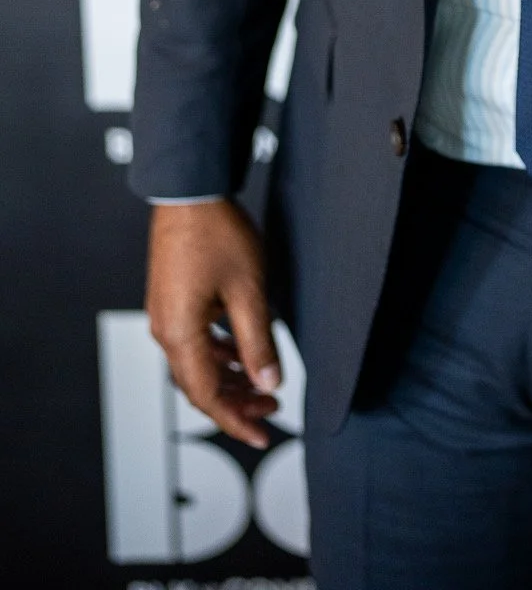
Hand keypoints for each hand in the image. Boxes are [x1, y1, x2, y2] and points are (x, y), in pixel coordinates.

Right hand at [146, 200, 281, 448]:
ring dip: (229, 378)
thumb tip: (269, 383)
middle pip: (200, 385)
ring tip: (263, 384)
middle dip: (236, 403)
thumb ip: (259, 342)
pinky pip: (193, 342)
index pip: (207, 396)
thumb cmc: (217, 234)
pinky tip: (241, 352)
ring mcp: (166, 314)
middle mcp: (166, 330)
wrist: (189, 191)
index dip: (236, 421)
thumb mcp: (249, 291)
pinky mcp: (171, 300)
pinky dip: (219, 354)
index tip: (262, 434)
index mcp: (180, 334)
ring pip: (197, 364)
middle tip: (272, 410)